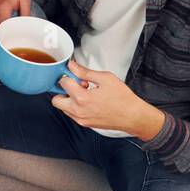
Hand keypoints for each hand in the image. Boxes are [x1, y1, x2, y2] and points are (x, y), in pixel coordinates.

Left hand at [50, 60, 165, 138]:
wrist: (133, 116)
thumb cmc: (123, 99)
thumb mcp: (105, 78)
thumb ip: (85, 72)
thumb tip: (72, 66)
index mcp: (82, 98)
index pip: (63, 83)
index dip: (68, 76)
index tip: (74, 74)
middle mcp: (78, 111)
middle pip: (56, 100)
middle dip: (63, 91)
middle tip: (76, 86)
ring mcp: (81, 119)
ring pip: (63, 108)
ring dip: (69, 99)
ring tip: (85, 93)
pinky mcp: (85, 124)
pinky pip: (72, 114)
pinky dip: (76, 107)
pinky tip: (89, 101)